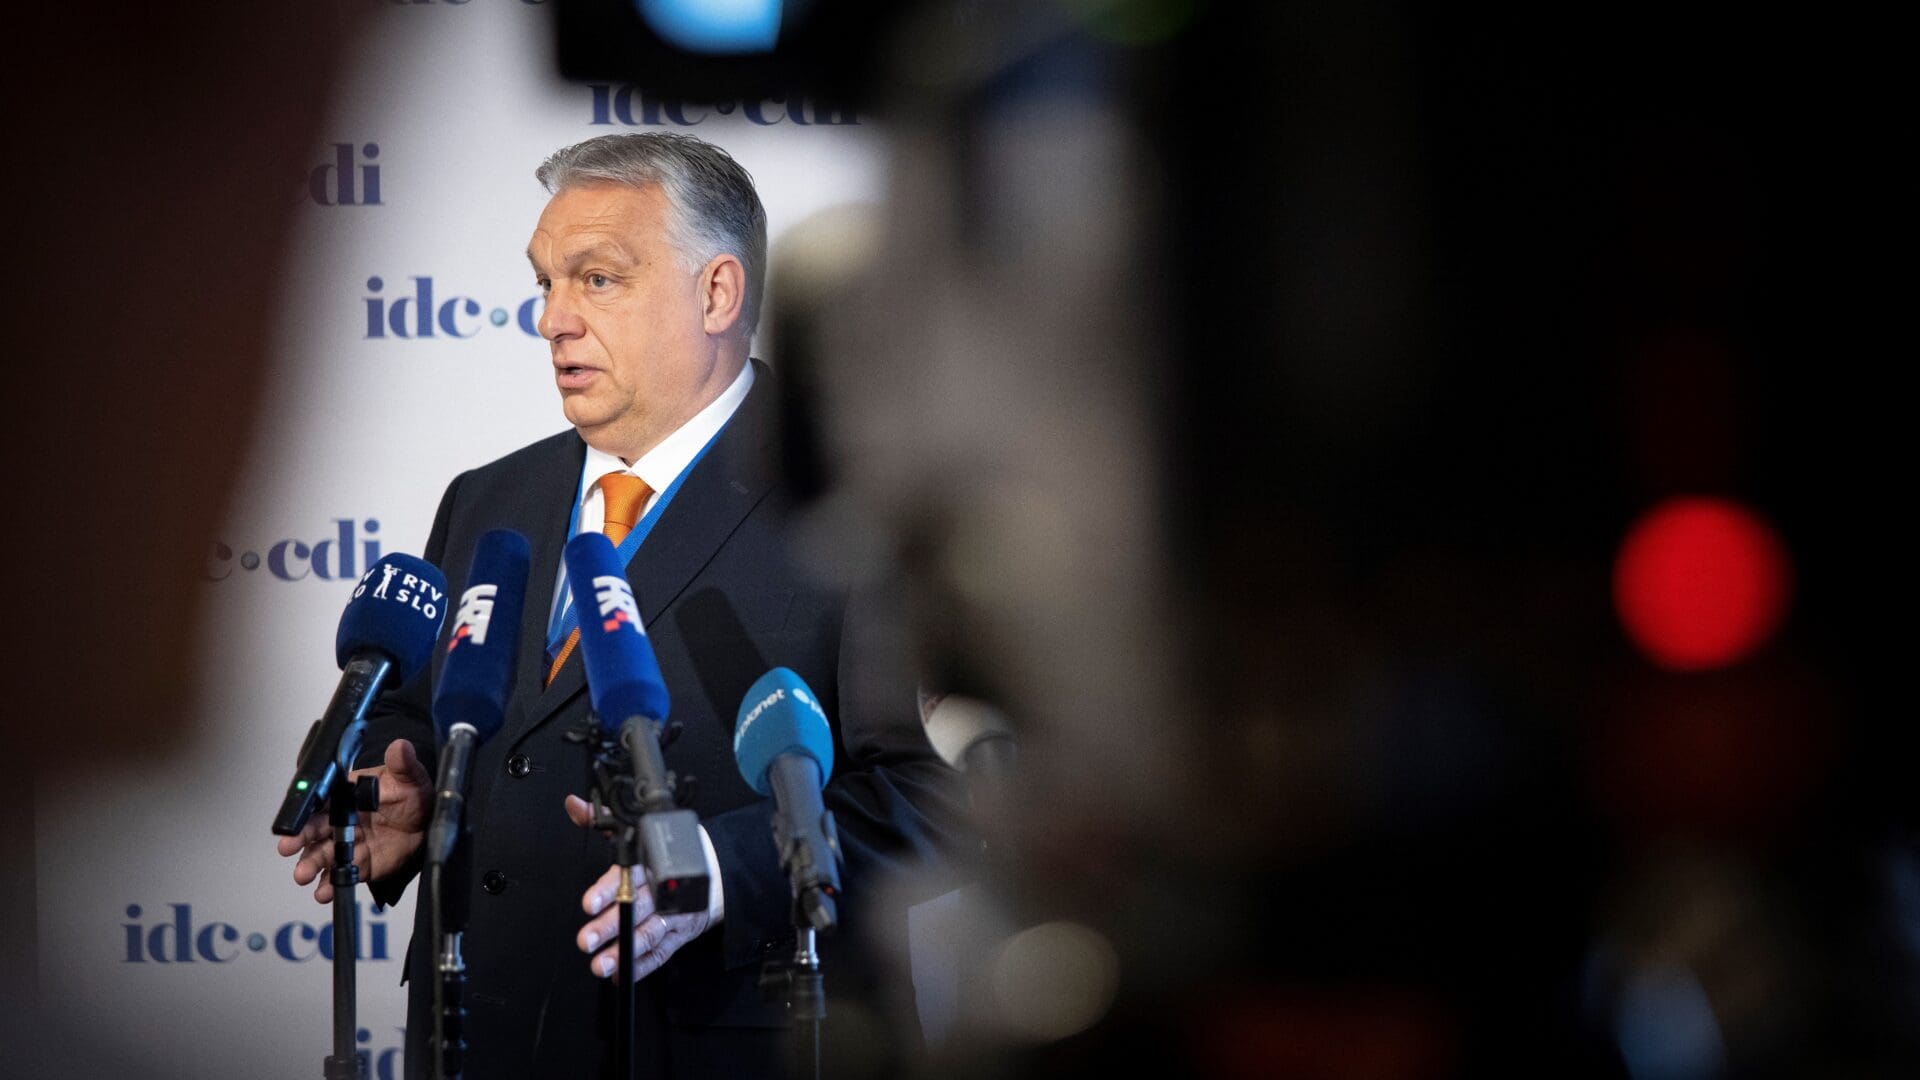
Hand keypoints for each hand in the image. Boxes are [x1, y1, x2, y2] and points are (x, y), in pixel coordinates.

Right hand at [275, 739, 432, 902]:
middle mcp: (341, 821)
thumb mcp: (409, 776)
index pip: (321, 801)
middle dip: (299, 839)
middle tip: (287, 847)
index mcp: (347, 796)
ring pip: (323, 855)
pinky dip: (331, 885)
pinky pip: (341, 876)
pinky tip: (324, 892)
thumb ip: (402, 764)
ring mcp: (348, 845)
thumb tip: (400, 746)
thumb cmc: (412, 794)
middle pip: (315, 830)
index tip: (294, 819)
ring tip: (303, 874)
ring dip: (310, 864)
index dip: (306, 810)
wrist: (428, 822)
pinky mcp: (359, 865)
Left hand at [566, 794, 714, 980]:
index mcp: (648, 864)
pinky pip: (664, 953)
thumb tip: (573, 805)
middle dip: (611, 926)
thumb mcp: (636, 835)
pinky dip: (644, 967)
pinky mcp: (682, 935)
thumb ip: (602, 822)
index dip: (608, 890)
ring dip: (625, 951)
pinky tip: (623, 975)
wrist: (716, 871)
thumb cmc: (667, 856)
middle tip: (586, 940)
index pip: (627, 876)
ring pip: (649, 934)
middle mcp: (662, 890)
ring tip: (600, 965)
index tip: (589, 904)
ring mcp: (674, 915)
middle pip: (636, 908)